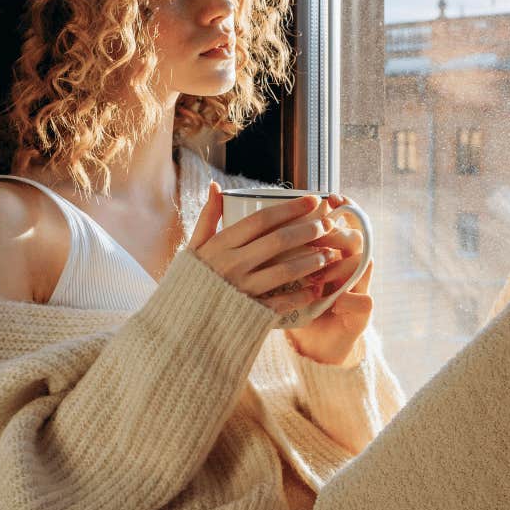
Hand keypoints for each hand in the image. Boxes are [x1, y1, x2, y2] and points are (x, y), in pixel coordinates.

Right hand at [187, 183, 341, 324]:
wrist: (179, 322)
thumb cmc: (190, 280)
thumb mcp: (194, 247)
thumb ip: (208, 217)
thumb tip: (215, 186)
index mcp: (221, 245)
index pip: (261, 220)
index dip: (290, 208)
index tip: (313, 200)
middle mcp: (233, 264)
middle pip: (278, 241)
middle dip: (308, 230)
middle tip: (329, 224)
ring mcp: (242, 289)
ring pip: (285, 270)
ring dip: (312, 261)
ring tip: (331, 253)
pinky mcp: (250, 312)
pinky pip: (281, 302)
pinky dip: (301, 296)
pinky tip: (317, 289)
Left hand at [283, 193, 374, 366]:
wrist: (316, 345)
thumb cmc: (298, 305)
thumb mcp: (289, 275)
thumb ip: (285, 248)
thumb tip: (268, 216)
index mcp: (335, 252)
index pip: (344, 222)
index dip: (342, 208)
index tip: (330, 198)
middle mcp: (352, 267)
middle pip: (355, 238)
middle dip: (336, 235)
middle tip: (320, 235)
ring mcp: (359, 288)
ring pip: (362, 265)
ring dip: (341, 268)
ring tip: (321, 274)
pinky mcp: (362, 313)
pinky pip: (364, 301)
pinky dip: (349, 300)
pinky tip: (336, 302)